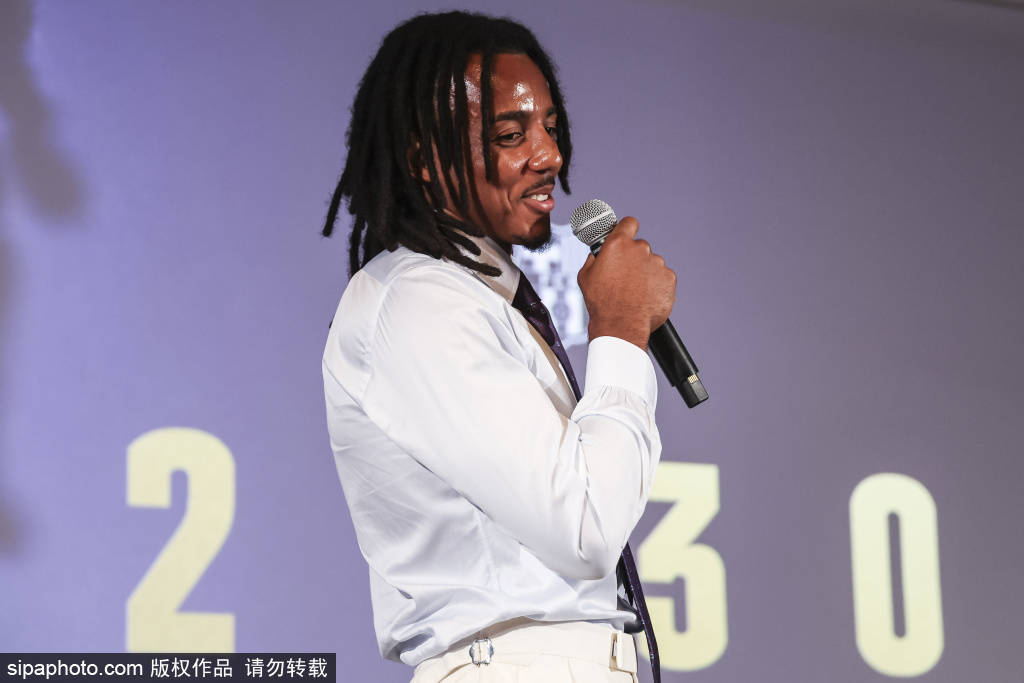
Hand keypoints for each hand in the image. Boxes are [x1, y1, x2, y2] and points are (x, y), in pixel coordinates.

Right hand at [576, 217, 676, 349]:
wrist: (622, 325)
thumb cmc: (602, 303)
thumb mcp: (585, 276)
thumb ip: (593, 259)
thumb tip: (596, 255)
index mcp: (618, 244)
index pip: (629, 223)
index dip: (627, 229)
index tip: (626, 235)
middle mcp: (640, 249)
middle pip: (640, 247)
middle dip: (634, 259)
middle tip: (625, 277)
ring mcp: (657, 263)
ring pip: (652, 264)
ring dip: (645, 274)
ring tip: (634, 292)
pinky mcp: (669, 278)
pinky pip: (662, 278)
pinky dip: (656, 286)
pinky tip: (645, 297)